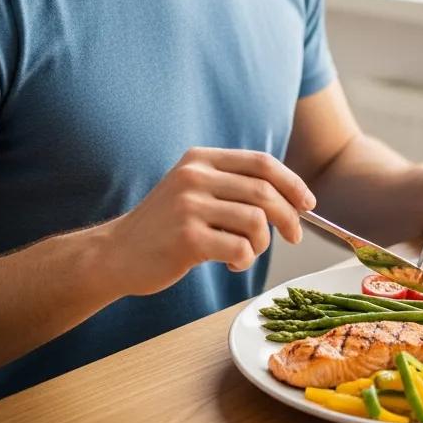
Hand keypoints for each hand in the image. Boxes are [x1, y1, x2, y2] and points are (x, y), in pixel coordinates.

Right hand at [105, 147, 316, 295]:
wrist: (115, 254)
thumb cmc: (164, 227)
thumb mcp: (193, 189)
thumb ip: (232, 184)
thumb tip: (291, 196)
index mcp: (201, 159)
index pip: (262, 163)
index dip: (292, 183)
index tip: (307, 203)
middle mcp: (195, 176)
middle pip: (265, 192)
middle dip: (289, 217)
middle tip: (293, 236)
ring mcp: (189, 206)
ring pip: (256, 222)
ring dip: (262, 244)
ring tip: (246, 252)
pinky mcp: (187, 238)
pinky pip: (239, 248)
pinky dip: (244, 260)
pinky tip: (230, 263)